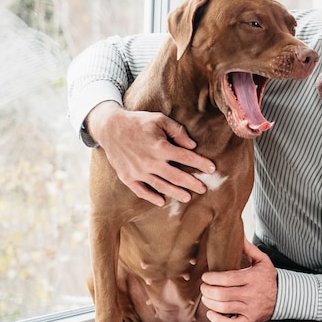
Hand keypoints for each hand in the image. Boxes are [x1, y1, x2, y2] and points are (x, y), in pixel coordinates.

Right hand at [86, 101, 215, 205]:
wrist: (109, 127)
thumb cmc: (138, 122)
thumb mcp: (159, 119)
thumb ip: (177, 131)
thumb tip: (192, 146)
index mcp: (160, 147)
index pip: (186, 158)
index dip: (201, 163)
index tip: (212, 169)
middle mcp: (150, 162)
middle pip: (177, 176)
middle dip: (192, 183)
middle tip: (203, 189)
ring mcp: (138, 171)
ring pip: (161, 186)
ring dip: (176, 193)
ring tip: (188, 198)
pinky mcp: (127, 177)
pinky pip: (141, 191)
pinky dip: (151, 197)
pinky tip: (162, 201)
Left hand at [201, 240, 277, 321]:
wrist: (285, 296)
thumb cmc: (269, 277)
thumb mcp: (262, 260)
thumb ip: (248, 248)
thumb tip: (238, 234)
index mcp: (252, 278)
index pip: (227, 278)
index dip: (212, 278)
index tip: (205, 276)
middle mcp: (251, 294)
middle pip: (222, 294)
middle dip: (208, 290)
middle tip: (203, 287)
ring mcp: (250, 309)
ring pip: (224, 308)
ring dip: (210, 303)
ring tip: (205, 297)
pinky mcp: (249, 320)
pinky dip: (218, 320)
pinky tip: (211, 313)